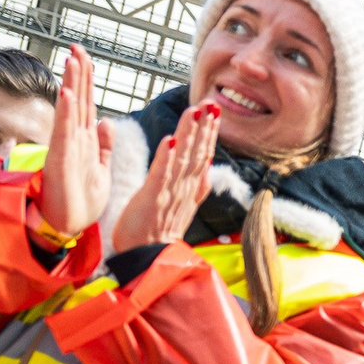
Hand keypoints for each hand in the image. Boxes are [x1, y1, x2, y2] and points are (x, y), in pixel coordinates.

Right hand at [33, 45, 112, 240]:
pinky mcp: (62, 161)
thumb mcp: (100, 169)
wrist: (67, 225)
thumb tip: (108, 122)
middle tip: (77, 46)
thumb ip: (103, 146)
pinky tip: (67, 94)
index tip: (86, 55)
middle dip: (79, 73)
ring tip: (72, 59)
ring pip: (71, 110)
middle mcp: (75, 139)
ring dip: (72, 84)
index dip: (87, 79)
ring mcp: (67, 148)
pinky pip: (64, 133)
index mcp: (85, 140)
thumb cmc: (80, 200)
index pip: (88, 103)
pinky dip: (66, 114)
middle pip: (79, 100)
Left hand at [112, 101, 220, 251]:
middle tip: (212, 103)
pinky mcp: (153, 198)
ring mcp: (170, 193)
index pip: (201, 156)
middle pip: (197, 153)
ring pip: (183, 159)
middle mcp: (184, 189)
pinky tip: (171, 139)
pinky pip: (161, 174)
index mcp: (189, 189)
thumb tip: (205, 168)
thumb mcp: (180, 207)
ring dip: (190, 134)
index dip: (208, 133)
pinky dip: (167, 157)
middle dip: (205, 127)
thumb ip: (194, 186)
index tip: (214, 112)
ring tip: (195, 111)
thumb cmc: (157, 234)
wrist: (148, 259)